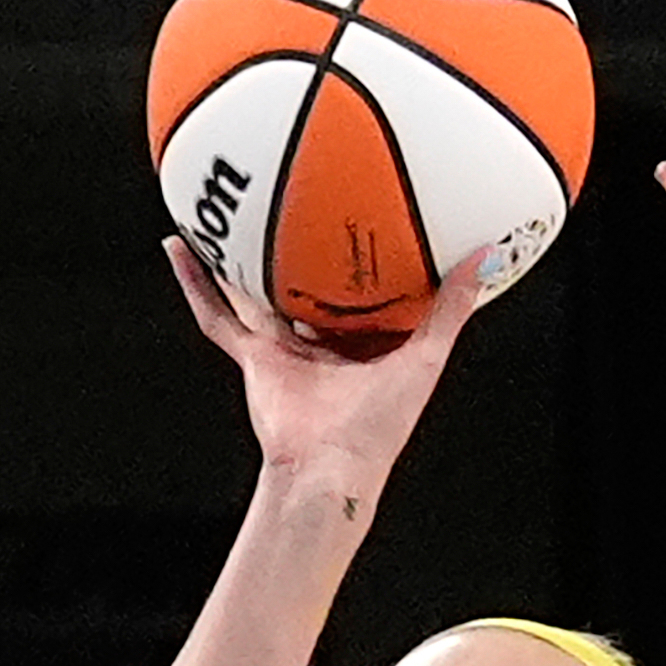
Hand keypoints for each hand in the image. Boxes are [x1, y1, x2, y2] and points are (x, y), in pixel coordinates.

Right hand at [165, 239, 492, 494]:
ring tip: (219, 213)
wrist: (331, 464)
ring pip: (252, 293)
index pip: (362, 292)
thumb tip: (486, 256)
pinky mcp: (254, 358)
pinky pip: (218, 316)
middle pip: (303, 287)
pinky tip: (179, 248)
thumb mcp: (427, 356)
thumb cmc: (379, 427)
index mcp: (363, 344)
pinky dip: (195, 284)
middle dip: (295, 250)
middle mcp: (321, 343)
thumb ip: (451, 307)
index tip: (364, 216)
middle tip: (289, 201)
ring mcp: (283, 350)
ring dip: (234, 257)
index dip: (360, 258)